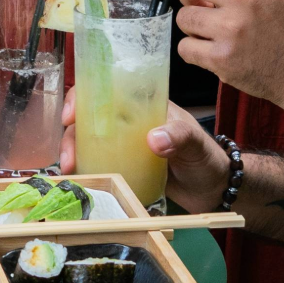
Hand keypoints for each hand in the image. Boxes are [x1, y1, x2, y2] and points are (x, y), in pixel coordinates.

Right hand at [58, 89, 231, 212]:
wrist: (216, 191)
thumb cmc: (208, 159)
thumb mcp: (196, 143)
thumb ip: (179, 136)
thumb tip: (153, 139)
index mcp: (145, 106)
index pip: (107, 91)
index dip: (83, 98)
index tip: (71, 116)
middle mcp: (130, 123)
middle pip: (91, 119)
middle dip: (71, 134)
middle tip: (67, 155)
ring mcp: (125, 146)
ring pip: (90, 143)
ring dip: (75, 153)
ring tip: (71, 170)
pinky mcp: (125, 169)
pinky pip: (99, 164)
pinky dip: (86, 169)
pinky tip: (78, 179)